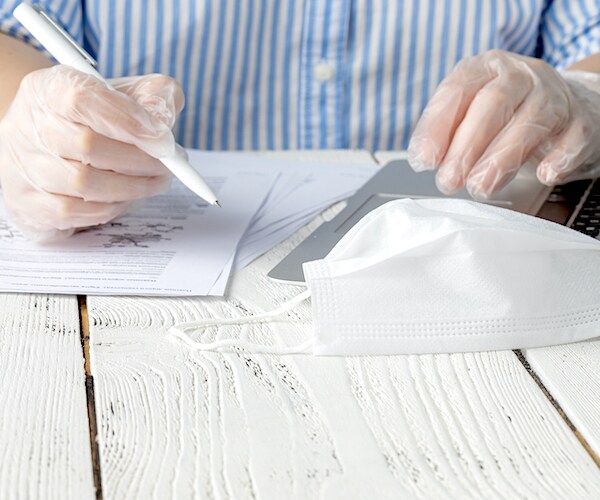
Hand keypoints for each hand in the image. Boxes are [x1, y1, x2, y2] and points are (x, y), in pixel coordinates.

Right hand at [0, 65, 183, 240]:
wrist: (54, 144)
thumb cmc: (98, 119)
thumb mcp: (129, 94)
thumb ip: (155, 95)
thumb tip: (164, 119)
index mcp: (49, 89)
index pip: (83, 99)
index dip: (129, 120)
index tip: (164, 139)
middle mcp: (27, 126)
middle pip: (88, 146)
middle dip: (141, 160)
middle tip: (170, 165)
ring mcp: (23, 168)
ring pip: (84, 183)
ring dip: (132, 186)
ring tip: (155, 180)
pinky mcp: (29, 205)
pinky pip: (76, 213)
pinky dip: (110, 207)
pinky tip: (125, 197)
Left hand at [407, 50, 599, 197]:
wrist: (571, 104)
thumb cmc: (509, 115)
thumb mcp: (473, 113)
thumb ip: (448, 132)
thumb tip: (424, 158)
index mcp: (486, 69)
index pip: (458, 90)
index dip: (437, 126)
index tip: (423, 160)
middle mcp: (520, 76)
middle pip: (493, 104)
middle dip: (467, 146)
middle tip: (449, 180)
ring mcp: (554, 96)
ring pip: (530, 122)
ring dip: (502, 158)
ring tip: (480, 187)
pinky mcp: (582, 121)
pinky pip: (574, 137)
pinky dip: (559, 156)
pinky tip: (544, 174)